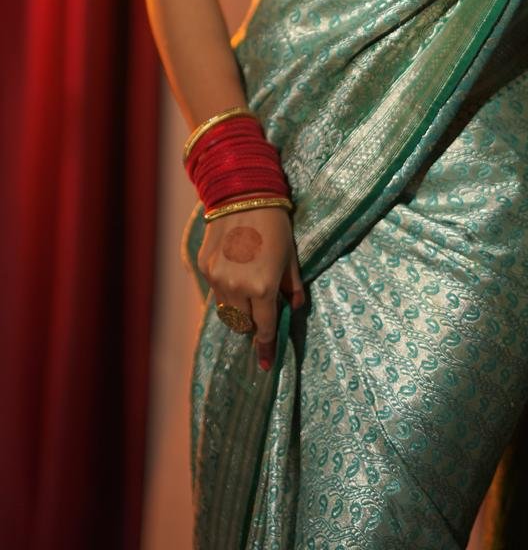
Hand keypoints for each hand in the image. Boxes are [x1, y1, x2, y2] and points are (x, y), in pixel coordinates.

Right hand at [197, 205, 304, 370]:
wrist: (242, 192)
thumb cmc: (275, 223)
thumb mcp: (291, 255)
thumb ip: (293, 285)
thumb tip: (295, 307)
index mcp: (262, 286)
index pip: (263, 328)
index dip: (265, 347)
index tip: (266, 365)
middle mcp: (236, 287)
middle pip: (242, 323)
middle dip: (252, 324)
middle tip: (261, 315)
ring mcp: (217, 278)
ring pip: (226, 310)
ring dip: (238, 310)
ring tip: (248, 294)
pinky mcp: (204, 266)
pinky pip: (215, 290)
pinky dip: (226, 290)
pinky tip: (235, 274)